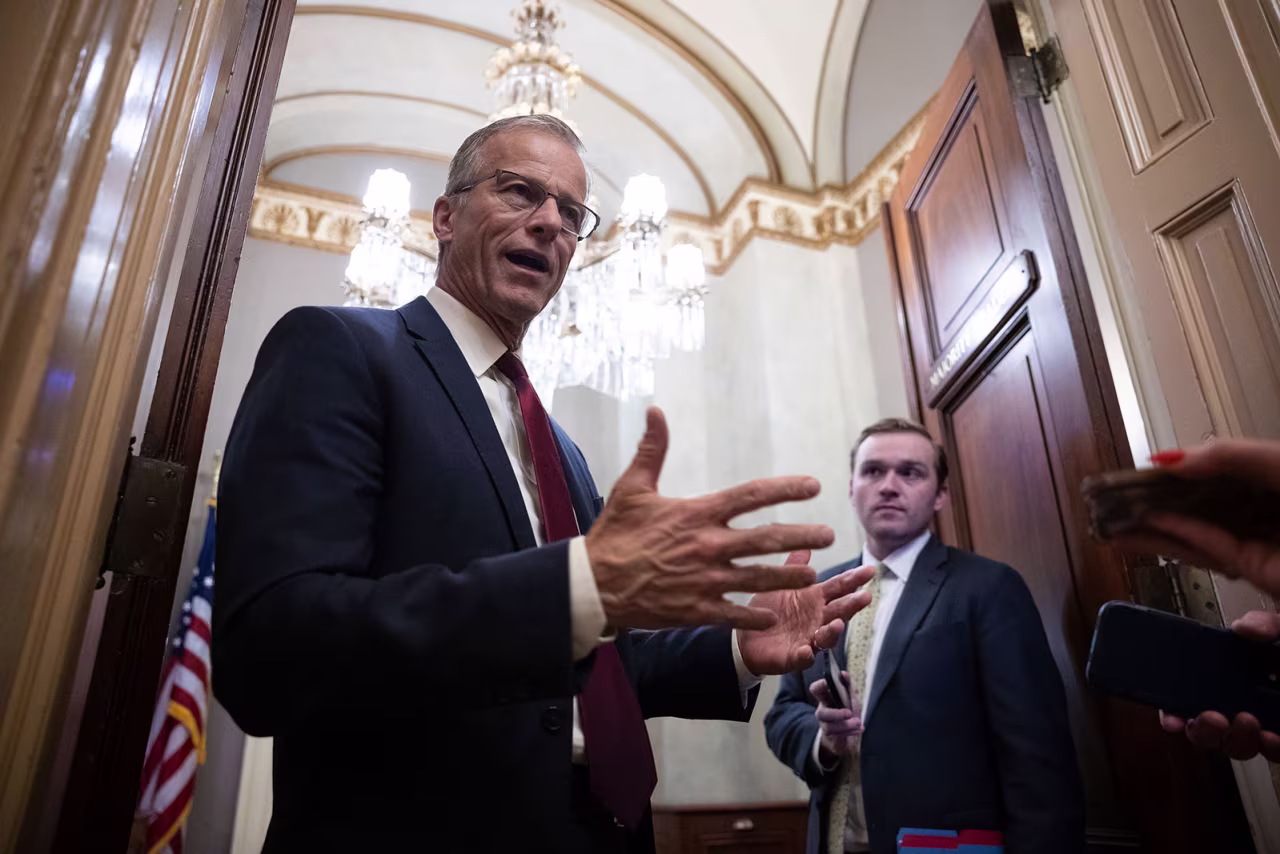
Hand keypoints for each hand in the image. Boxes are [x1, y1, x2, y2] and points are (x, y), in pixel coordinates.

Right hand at [586, 407, 835, 630]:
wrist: (593, 583)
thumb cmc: (614, 534)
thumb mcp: (632, 487)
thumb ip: (652, 449)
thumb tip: (656, 410)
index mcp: (697, 513)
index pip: (751, 495)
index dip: (785, 488)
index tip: (813, 486)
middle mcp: (708, 546)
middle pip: (766, 539)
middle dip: (801, 536)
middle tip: (829, 536)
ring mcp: (705, 580)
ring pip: (759, 578)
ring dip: (789, 575)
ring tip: (812, 574)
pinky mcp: (697, 609)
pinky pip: (735, 613)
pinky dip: (756, 615)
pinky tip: (773, 615)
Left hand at [737, 551, 874, 674]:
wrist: (746, 638)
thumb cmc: (769, 610)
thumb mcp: (780, 584)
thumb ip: (793, 566)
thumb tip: (806, 544)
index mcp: (815, 599)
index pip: (839, 587)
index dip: (854, 579)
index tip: (870, 569)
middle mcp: (817, 619)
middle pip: (839, 611)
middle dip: (852, 604)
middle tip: (865, 596)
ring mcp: (808, 639)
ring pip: (826, 636)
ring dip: (833, 631)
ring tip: (838, 623)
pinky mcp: (794, 657)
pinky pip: (802, 658)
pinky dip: (806, 655)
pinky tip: (807, 650)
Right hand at [809, 676, 861, 763]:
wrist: (847, 728)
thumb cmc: (847, 708)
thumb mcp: (849, 695)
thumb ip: (846, 684)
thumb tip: (843, 673)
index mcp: (825, 698)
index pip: (816, 690)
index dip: (821, 686)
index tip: (830, 683)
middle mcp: (822, 711)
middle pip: (822, 713)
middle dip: (836, 714)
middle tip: (849, 713)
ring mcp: (825, 725)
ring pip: (830, 727)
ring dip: (846, 725)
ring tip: (858, 723)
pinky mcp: (831, 736)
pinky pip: (838, 736)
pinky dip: (850, 732)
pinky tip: (859, 728)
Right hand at [1110, 439, 1279, 595]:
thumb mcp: (1275, 461)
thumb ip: (1228, 456)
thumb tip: (1172, 461)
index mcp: (1267, 480)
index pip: (1215, 471)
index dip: (1180, 468)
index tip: (1147, 467)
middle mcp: (1260, 511)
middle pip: (1199, 506)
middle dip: (1158, 503)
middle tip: (1118, 500)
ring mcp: (1255, 543)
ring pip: (1197, 533)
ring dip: (1154, 529)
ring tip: (1115, 523)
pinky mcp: (1251, 570)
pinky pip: (1208, 548)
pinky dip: (1176, 536)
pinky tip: (1147, 526)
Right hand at [1159, 610, 1279, 761]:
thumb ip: (1269, 624)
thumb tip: (1245, 627)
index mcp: (1245, 671)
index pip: (1198, 690)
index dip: (1177, 706)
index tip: (1171, 714)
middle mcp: (1252, 700)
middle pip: (1211, 725)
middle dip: (1204, 729)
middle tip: (1210, 717)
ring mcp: (1270, 721)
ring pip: (1238, 745)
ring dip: (1234, 741)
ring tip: (1244, 723)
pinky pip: (1274, 754)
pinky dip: (1270, 749)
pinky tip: (1271, 737)